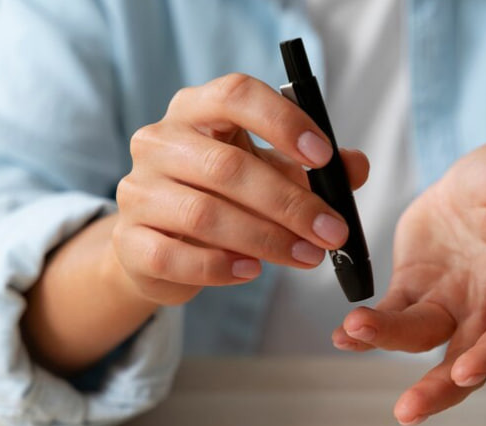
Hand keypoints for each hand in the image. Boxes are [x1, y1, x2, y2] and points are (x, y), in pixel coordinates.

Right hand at [113, 73, 368, 305]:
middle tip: (332, 232)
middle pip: (227, 166)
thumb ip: (312, 169)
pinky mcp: (128, 240)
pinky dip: (219, 267)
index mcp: (196, 111)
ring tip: (308, 256)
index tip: (324, 157)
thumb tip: (357, 167)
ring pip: (204, 214)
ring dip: (266, 239)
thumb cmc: (222, 199)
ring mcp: (137, 191)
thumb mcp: (270, 173)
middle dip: (289, 203)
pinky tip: (252, 271)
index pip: (235, 95)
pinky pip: (174, 256)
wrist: (161, 246)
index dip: (282, 122)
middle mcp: (159, 142)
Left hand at [333, 143, 485, 425]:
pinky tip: (343, 334)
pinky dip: (365, 330)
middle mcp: (484, 305)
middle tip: (409, 411)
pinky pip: (389, 314)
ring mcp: (446, 302)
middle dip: (439, 388)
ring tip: (352, 333)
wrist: (470, 182)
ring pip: (420, 339)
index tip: (467, 372)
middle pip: (466, 358)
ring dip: (388, 343)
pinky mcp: (412, 290)